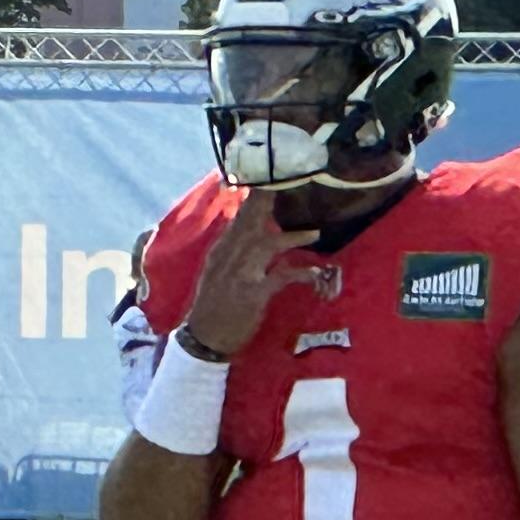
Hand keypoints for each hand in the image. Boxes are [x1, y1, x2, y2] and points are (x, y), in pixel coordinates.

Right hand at [183, 191, 306, 359]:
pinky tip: (314, 272)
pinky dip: (300, 273)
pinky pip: (282, 277)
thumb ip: (231, 251)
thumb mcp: (215, 273)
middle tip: (289, 182)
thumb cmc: (211, 306)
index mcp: (220, 251)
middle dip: (268, 202)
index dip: (252, 198)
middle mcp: (229, 257)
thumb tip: (245, 229)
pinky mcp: (255, 293)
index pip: (237, 217)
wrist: (204, 339)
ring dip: (293, 238)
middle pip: (250, 223)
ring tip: (315, 234)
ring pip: (268, 245)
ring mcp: (242, 274)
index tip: (266, 180)